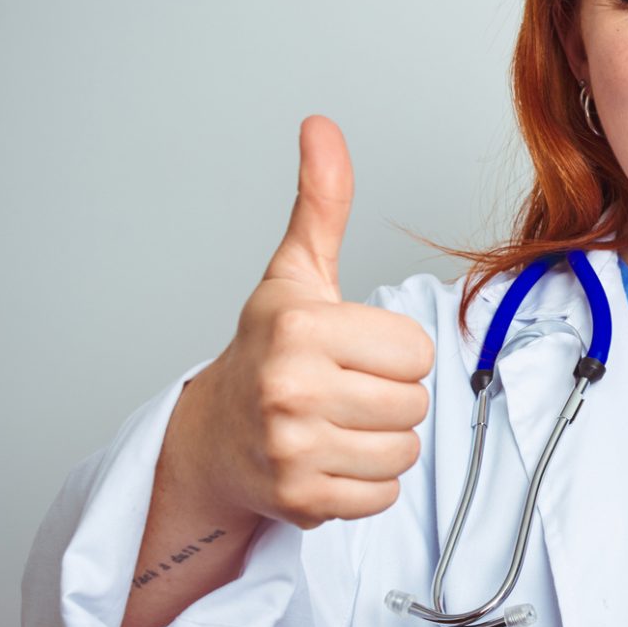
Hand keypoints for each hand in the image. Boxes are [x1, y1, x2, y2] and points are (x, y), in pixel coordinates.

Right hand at [180, 115, 435, 530]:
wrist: (212, 438)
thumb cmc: (266, 350)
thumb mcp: (296, 274)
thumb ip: (321, 203)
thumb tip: (321, 126)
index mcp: (300, 328)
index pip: (416, 350)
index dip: (393, 350)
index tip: (352, 350)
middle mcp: (291, 389)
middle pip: (416, 401)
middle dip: (390, 397)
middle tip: (343, 389)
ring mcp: (293, 449)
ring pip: (404, 450)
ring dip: (382, 441)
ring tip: (337, 423)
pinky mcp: (301, 500)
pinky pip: (384, 495)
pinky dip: (366, 483)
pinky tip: (329, 458)